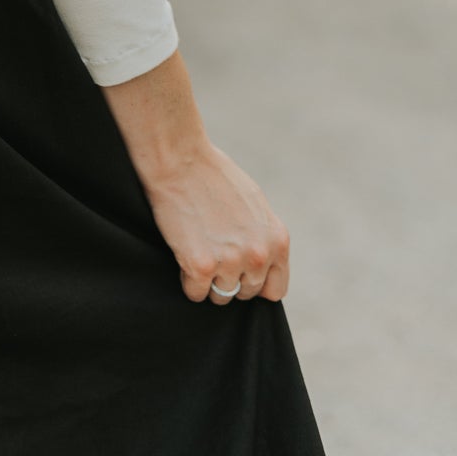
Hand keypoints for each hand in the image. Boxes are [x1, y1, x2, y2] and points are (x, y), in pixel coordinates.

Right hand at [139, 137, 290, 304]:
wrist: (179, 158)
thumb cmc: (213, 175)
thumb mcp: (254, 204)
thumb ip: (263, 237)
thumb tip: (262, 262)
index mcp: (277, 240)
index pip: (275, 289)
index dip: (255, 283)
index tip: (239, 272)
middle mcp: (259, 255)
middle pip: (245, 293)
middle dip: (229, 278)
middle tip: (212, 251)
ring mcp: (231, 262)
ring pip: (220, 296)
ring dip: (207, 281)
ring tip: (197, 249)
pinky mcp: (201, 266)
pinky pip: (195, 293)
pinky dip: (187, 279)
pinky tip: (184, 253)